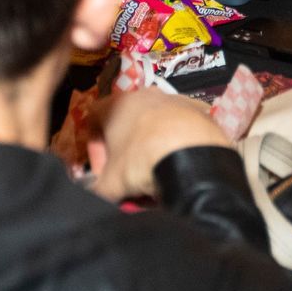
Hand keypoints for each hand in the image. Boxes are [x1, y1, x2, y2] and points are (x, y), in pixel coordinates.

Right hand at [88, 90, 226, 200]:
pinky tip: (178, 164)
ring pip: (155, 123)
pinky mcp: (198, 110)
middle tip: (128, 174)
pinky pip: (181, 127)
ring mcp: (174, 99)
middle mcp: (145, 94)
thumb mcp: (110, 183)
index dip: (94, 148)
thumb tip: (96, 196)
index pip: (93, 119)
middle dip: (124, 150)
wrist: (192, 156)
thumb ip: (96, 189)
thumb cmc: (142, 160)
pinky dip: (176, 143)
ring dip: (151, 146)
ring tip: (155, 172)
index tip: (102, 169)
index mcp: (117, 104)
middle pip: (126, 122)